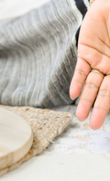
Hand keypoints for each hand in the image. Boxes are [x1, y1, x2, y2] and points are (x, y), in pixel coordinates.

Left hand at [70, 0, 109, 128]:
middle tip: (93, 126)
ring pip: (92, 85)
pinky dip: (78, 82)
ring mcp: (99, 62)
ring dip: (86, 100)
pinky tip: (73, 95)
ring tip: (80, 116)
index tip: (108, 122)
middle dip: (99, 110)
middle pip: (106, 93)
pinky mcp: (86, 53)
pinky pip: (81, 70)